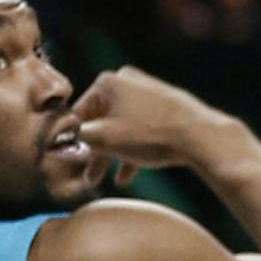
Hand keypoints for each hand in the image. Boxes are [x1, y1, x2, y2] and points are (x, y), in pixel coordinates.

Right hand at [61, 67, 229, 177]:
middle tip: (88, 178)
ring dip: (113, 155)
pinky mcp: (166, 106)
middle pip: (102, 121)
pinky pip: (141, 129)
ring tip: (107, 180)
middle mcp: (127, 80)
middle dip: (95, 152)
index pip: (79, 113)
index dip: (74, 141)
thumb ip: (78, 138)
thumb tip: (58, 141)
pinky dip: (133, 150)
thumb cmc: (151, 134)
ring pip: (122, 128)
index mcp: (108, 82)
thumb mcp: (105, 139)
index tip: (70, 162)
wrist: (201, 136)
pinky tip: (128, 175)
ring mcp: (148, 92)